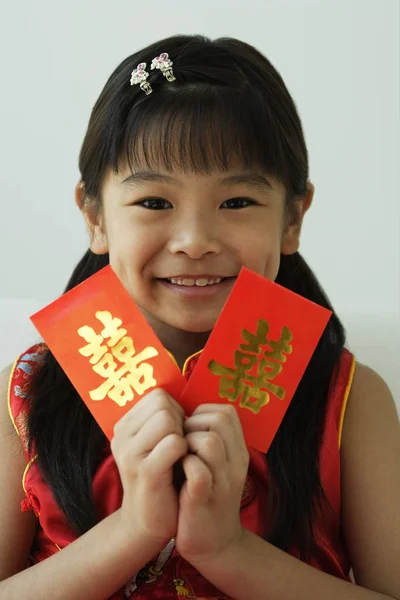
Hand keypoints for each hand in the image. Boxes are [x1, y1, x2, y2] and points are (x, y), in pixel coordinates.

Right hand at [111, 388, 186, 544]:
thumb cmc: (161, 477)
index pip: (157, 395)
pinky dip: (186, 451)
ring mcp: (130, 454)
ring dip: (183, 435)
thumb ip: (161, 419)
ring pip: (167, 419)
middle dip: (180, 421)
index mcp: (124, 427)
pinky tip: (183, 466)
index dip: (175, 410)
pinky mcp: (145, 472)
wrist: (149, 522)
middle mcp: (121, 437)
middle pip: (162, 404)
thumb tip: (182, 392)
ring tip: (180, 455)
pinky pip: (174, 443)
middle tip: (180, 445)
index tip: (176, 432)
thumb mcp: (154, 444)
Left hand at [176, 404, 248, 566]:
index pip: (226, 412)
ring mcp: (222, 481)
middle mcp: (234, 463)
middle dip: (192, 423)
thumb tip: (185, 413)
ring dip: (187, 443)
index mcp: (237, 452)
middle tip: (181, 442)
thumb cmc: (206, 497)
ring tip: (178, 456)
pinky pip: (198, 471)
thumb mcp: (217, 465)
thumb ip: (209, 440)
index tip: (188, 429)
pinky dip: (184, 466)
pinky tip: (176, 471)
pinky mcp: (205, 499)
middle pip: (219, 420)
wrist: (215, 545)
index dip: (202, 413)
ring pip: (210, 441)